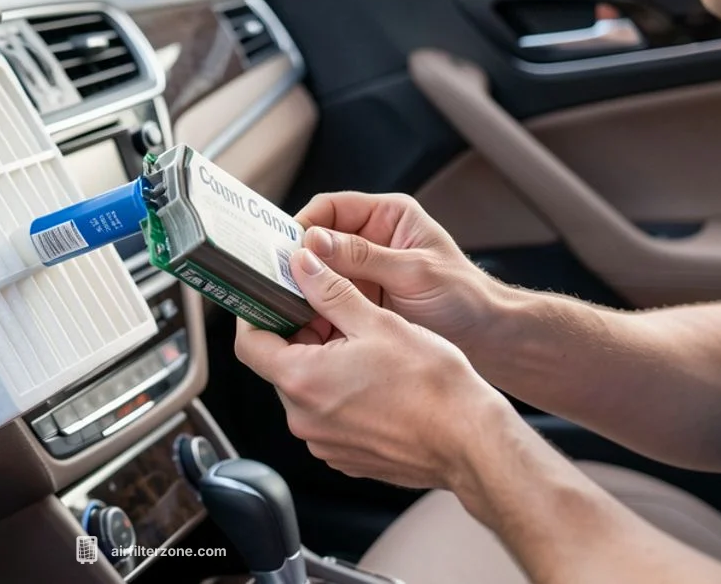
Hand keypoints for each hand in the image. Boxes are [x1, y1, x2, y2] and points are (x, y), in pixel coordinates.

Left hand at [235, 248, 513, 488]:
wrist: (471, 442)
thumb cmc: (432, 385)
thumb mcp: (377, 322)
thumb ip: (330, 291)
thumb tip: (302, 265)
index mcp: (302, 381)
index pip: (249, 344)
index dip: (255, 316)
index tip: (269, 298)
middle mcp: (303, 418)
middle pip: (280, 365)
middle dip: (300, 336)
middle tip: (333, 313)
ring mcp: (323, 441)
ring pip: (307, 391)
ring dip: (323, 364)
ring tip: (363, 347)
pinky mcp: (344, 455)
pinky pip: (328, 416)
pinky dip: (341, 393)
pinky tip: (374, 380)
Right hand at [295, 192, 504, 352]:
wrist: (487, 339)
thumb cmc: (464, 298)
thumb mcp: (413, 272)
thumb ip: (362, 256)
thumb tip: (313, 242)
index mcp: (387, 216)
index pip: (330, 208)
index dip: (304, 226)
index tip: (287, 251)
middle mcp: (371, 239)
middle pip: (318, 241)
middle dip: (300, 261)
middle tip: (282, 282)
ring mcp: (364, 272)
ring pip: (318, 272)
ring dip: (305, 288)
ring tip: (292, 305)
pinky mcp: (361, 300)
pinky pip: (327, 299)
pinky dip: (316, 309)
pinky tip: (309, 322)